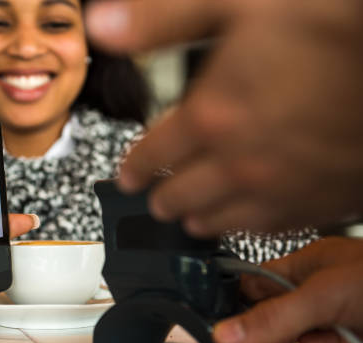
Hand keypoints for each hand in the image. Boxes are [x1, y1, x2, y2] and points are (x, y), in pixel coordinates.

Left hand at [86, 0, 362, 234]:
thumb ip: (162, 20)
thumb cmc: (329, 23)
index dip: (134, 166)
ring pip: (223, 220)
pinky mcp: (321, 201)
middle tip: (155, 201)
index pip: (154, 154)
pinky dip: (249, 227)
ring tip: (189, 220)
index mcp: (213, 116)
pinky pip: (272, 228)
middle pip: (183, 196)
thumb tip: (104, 25)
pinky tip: (246, 222)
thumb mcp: (236, 3)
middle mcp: (242, 162)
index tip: (128, 175)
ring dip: (199, 220)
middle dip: (162, 199)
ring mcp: (282, 188)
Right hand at [213, 237, 362, 342]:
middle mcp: (322, 283)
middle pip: (276, 306)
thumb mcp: (322, 296)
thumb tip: (227, 331)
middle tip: (244, 340)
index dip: (234, 296)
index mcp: (306, 262)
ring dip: (292, 339)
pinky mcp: (358, 332)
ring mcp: (341, 308)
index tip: (217, 318)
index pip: (255, 278)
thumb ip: (275, 317)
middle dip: (262, 323)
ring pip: (302, 327)